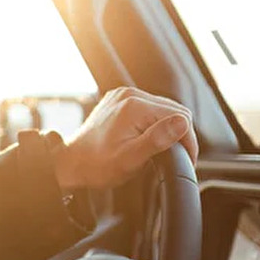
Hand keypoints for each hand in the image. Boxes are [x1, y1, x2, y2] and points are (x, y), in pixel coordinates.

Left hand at [52, 87, 196, 190]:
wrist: (72, 162)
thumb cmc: (98, 165)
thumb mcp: (131, 158)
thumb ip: (157, 140)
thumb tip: (181, 124)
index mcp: (135, 106)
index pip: (180, 117)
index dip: (188, 140)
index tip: (188, 159)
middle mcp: (130, 95)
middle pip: (174, 110)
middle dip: (180, 133)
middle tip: (180, 157)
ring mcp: (124, 96)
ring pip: (163, 108)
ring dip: (168, 127)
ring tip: (166, 149)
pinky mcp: (120, 100)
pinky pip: (148, 108)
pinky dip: (154, 122)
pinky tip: (151, 138)